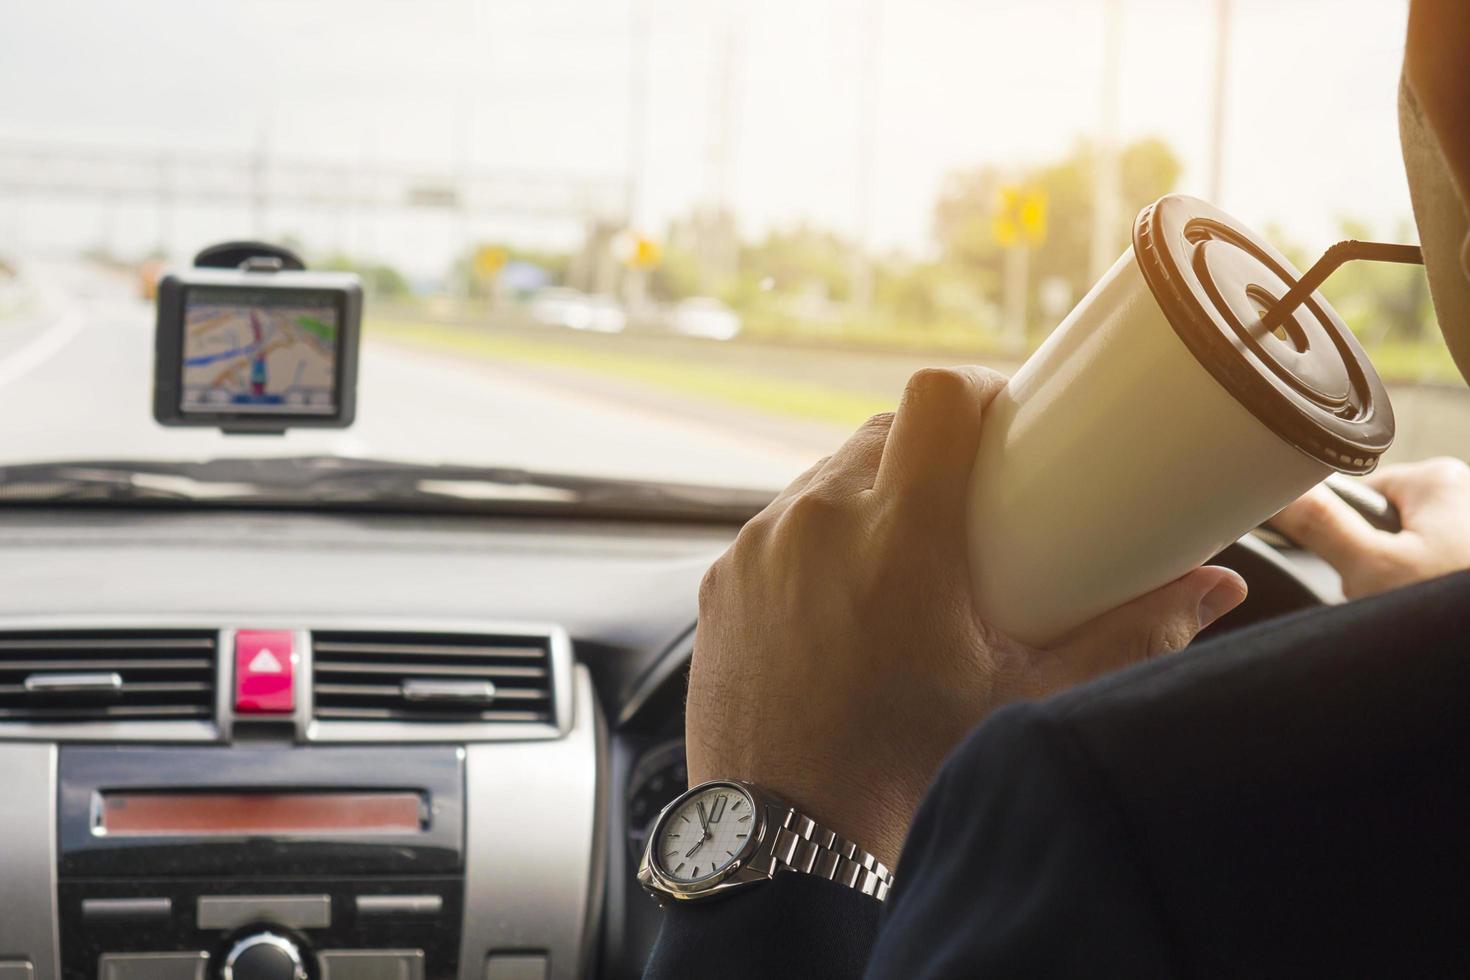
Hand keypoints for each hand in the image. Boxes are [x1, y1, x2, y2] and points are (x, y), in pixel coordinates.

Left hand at [686, 367, 1246, 868]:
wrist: (786, 839)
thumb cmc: (908, 773)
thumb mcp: (1027, 701)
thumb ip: (1128, 636)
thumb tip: (1218, 587)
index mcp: (899, 535)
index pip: (935, 398)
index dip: (974, 392)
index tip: (1003, 417)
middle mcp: (817, 522)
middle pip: (882, 432)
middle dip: (928, 451)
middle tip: (968, 499)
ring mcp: (759, 549)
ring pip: (825, 479)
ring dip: (868, 495)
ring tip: (905, 551)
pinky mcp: (723, 580)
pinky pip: (777, 528)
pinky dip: (813, 541)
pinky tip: (839, 596)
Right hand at [1270, 457, 1469, 598]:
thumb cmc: (1455, 612)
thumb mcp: (1372, 569)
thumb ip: (1319, 525)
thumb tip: (1275, 493)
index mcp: (1437, 479)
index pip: (1357, 496)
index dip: (1342, 537)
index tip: (1351, 567)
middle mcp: (1466, 496)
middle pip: (1385, 529)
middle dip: (1375, 569)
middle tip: (1386, 597)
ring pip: (1411, 559)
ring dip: (1402, 590)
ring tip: (1417, 613)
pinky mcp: (1469, 569)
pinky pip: (1434, 578)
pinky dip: (1428, 601)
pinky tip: (1434, 622)